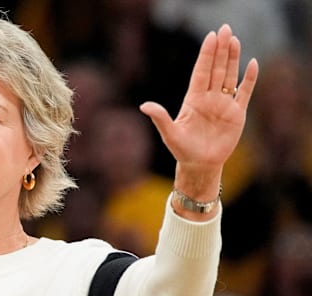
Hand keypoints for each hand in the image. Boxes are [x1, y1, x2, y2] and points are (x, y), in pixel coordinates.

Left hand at [139, 24, 258, 198]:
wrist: (200, 165)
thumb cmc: (182, 150)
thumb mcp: (169, 133)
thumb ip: (160, 117)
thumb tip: (144, 105)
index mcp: (193, 99)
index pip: (201, 72)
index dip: (206, 55)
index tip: (210, 37)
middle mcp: (209, 98)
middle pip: (217, 69)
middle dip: (220, 50)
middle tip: (225, 29)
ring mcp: (223, 104)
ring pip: (230, 76)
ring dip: (233, 59)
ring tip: (235, 40)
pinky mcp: (237, 114)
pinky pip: (244, 92)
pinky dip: (249, 79)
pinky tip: (253, 64)